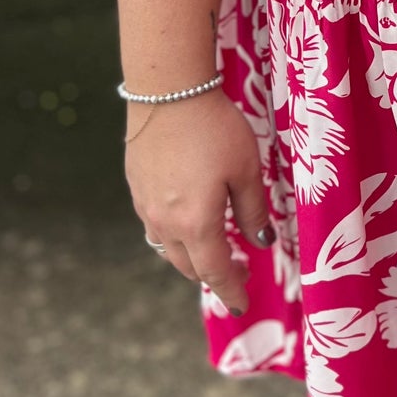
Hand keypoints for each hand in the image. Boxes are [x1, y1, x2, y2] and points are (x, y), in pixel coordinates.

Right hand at [125, 88, 271, 316]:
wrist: (167, 91)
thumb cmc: (215, 129)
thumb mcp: (246, 170)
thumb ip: (253, 211)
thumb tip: (261, 243)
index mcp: (196, 223)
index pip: (215, 271)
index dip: (230, 290)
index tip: (241, 305)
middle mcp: (164, 222)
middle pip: (188, 265)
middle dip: (213, 276)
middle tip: (236, 275)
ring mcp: (144, 206)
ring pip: (168, 248)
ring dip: (191, 257)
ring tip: (212, 252)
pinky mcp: (136, 187)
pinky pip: (155, 225)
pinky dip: (175, 235)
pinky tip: (188, 222)